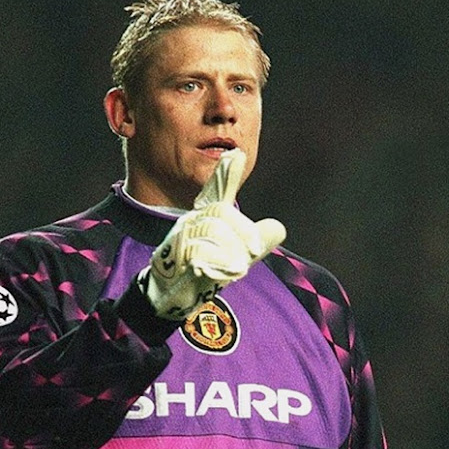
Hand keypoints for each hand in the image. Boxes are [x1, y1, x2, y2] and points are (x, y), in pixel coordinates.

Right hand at [142, 149, 285, 319]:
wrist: (169, 293)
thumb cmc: (202, 269)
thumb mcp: (232, 253)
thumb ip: (254, 239)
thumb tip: (279, 227)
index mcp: (205, 217)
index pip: (217, 192)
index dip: (226, 175)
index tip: (237, 154)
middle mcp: (191, 222)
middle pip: (222, 212)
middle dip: (243, 232)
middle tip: (254, 250)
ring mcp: (181, 237)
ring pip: (213, 230)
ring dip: (231, 251)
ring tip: (236, 268)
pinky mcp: (174, 257)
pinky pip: (200, 252)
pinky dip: (217, 263)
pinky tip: (225, 271)